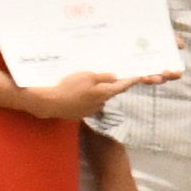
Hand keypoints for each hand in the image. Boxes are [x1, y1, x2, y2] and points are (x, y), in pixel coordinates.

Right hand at [23, 71, 137, 121]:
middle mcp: (101, 103)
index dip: (131, 80)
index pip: (122, 86)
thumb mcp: (87, 76)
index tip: (140, 76)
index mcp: (105, 93)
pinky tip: (76, 94)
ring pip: (99, 98)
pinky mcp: (81, 114)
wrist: (50, 103)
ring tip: (83, 85)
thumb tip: (115, 77)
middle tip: (106, 77)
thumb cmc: (69, 87)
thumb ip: (103, 77)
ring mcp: (91, 110)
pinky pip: (88, 104)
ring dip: (97, 92)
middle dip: (110, 85)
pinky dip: (86, 98)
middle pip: (111, 92)